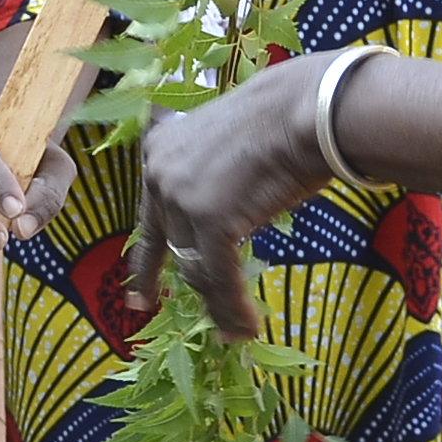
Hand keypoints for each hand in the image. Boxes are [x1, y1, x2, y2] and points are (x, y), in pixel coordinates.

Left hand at [132, 63, 324, 340]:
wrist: (303, 109)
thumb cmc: (279, 120)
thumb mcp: (225, 142)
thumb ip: (209, 176)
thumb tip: (221, 219)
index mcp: (159, 151)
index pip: (148, 215)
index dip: (145, 257)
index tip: (138, 291)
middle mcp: (160, 175)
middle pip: (170, 244)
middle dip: (166, 282)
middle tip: (153, 308)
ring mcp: (183, 198)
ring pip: (195, 267)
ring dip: (216, 304)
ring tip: (232, 331)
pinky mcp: (212, 220)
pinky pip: (220, 278)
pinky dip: (234, 309)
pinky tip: (247, 329)